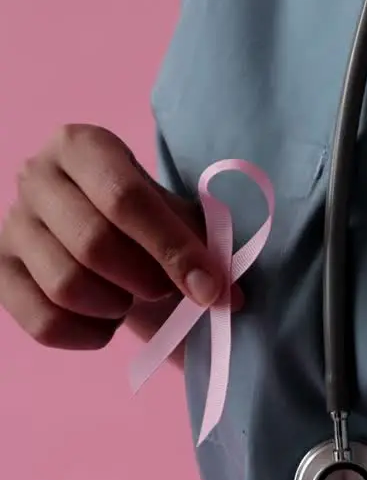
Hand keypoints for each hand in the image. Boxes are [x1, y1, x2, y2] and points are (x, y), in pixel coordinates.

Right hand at [0, 124, 231, 349]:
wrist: (105, 232)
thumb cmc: (148, 218)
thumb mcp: (178, 213)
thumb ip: (204, 244)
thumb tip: (230, 295)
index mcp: (81, 146)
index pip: (124, 198)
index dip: (173, 249)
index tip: (211, 289)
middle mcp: (35, 176)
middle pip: (94, 245)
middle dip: (146, 279)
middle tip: (165, 288)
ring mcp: (11, 224)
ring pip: (65, 286)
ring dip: (116, 305)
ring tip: (133, 297)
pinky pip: (43, 323)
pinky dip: (88, 334)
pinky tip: (107, 321)